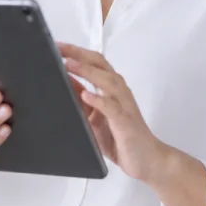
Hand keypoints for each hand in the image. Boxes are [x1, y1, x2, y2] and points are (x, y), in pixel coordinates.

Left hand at [58, 43, 169, 183]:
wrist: (148, 160)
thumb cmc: (122, 137)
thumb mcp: (94, 117)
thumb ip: (82, 100)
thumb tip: (66, 81)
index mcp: (112, 88)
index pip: (94, 62)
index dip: (76, 52)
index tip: (57, 46)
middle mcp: (119, 92)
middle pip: (100, 65)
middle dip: (79, 55)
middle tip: (59, 49)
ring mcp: (124, 105)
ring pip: (107, 81)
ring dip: (87, 71)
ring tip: (69, 64)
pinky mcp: (126, 122)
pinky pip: (112, 108)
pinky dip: (99, 100)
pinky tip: (86, 95)